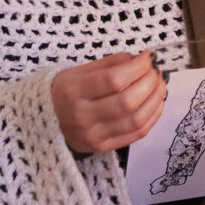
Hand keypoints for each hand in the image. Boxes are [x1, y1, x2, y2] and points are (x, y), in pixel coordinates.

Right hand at [51, 50, 166, 155]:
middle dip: (150, 83)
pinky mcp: (102, 147)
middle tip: (156, 71)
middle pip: (127, 101)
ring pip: (135, 120)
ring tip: (160, 85)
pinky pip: (136, 134)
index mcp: (73, 91)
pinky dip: (152, 117)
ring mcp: (92, 135)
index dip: (138, 67)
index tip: (148, 57)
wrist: (44, 119)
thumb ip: (111, 64)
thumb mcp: (80, 70)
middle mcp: (81, 116)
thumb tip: (141, 59)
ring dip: (155, 100)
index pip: (113, 79)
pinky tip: (156, 103)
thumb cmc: (65, 90)